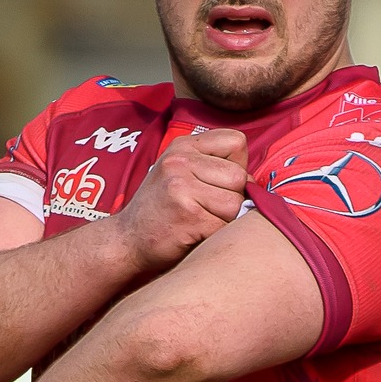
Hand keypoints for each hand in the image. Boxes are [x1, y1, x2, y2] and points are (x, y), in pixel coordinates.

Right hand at [114, 130, 247, 272]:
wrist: (126, 240)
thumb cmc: (160, 209)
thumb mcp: (178, 172)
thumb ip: (211, 165)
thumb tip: (254, 182)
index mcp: (183, 146)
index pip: (237, 142)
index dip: (237, 165)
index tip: (219, 183)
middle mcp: (180, 161)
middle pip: (239, 176)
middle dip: (233, 197)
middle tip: (210, 209)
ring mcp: (182, 187)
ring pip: (236, 203)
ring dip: (226, 219)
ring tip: (202, 222)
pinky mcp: (189, 216)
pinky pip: (225, 227)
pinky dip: (217, 236)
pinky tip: (197, 235)